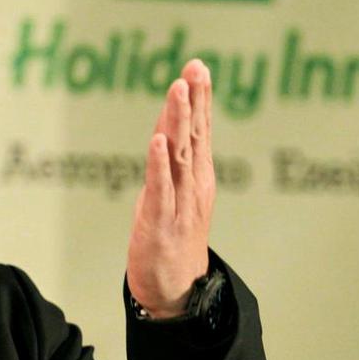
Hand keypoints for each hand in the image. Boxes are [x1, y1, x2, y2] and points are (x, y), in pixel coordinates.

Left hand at [126, 59, 214, 318]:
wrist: (176, 291)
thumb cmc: (173, 242)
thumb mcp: (177, 197)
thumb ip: (174, 167)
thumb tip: (165, 134)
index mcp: (198, 179)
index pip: (200, 132)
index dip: (200, 99)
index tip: (197, 67)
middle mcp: (193, 186)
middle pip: (194, 137)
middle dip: (194, 100)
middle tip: (194, 68)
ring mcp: (179, 204)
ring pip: (180, 156)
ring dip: (178, 122)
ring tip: (178, 91)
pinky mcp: (160, 222)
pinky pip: (161, 189)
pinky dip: (159, 164)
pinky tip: (158, 141)